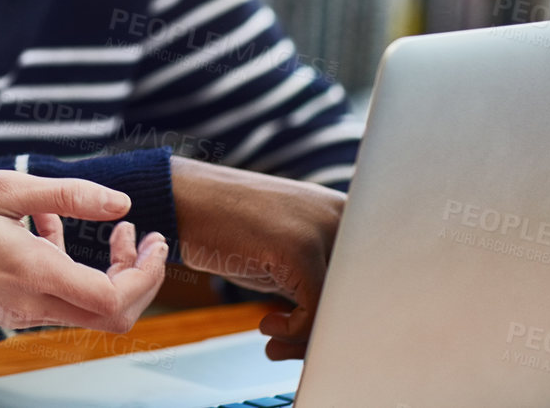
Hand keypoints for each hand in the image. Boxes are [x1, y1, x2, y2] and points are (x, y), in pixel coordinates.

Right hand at [0, 169, 167, 333]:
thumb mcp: (3, 186)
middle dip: (133, 276)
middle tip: (134, 235)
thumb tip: (120, 203)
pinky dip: (64, 270)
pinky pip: (51, 301)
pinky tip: (42, 228)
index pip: (115, 298)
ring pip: (81, 308)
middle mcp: (27, 304)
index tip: (151, 238)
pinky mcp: (0, 310)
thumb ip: (66, 196)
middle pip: (108, 315)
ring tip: (80, 221)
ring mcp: (13, 313)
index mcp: (32, 273)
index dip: (146, 273)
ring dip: (96, 268)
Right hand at [169, 157, 343, 358]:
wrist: (179, 200)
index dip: (347, 318)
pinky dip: (293, 332)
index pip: (369, 278)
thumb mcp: (284, 251)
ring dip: (310, 339)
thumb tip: (342, 328)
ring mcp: (323, 229)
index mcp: (346, 212)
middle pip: (362, 295)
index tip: (317, 340)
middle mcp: (342, 215)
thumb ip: (319, 275)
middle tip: (294, 349)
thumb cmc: (227, 229)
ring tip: (277, 341)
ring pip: (343, 307)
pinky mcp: (300, 249)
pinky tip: (266, 325)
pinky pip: (315, 312)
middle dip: (330, 333)